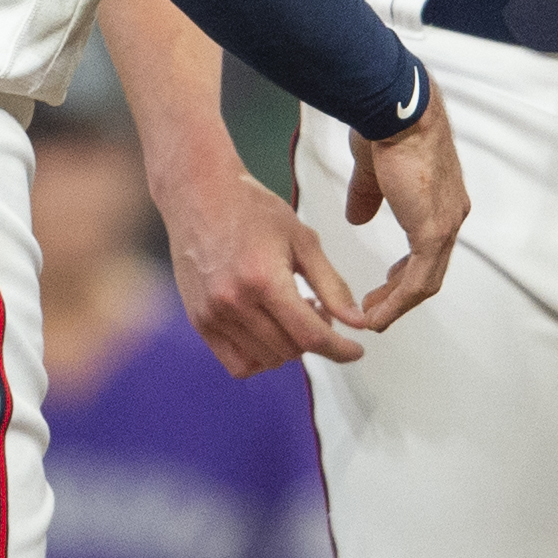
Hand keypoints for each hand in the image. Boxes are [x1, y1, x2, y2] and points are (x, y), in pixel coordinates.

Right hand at [152, 153, 371, 376]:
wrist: (199, 194)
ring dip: (289, 347)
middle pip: (290, 350)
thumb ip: (333, 285)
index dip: (340, 350)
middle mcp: (234, 302)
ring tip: (290, 313)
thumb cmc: (253, 209)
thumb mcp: (303, 240)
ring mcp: (212, 315)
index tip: (355, 350)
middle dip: (315, 338)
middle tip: (316, 308)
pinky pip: (237, 363)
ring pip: (267, 360)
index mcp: (264, 279)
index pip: (310, 336)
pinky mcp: (199, 321)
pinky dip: (261, 357)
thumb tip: (359, 323)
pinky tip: (268, 330)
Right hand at [343, 75, 468, 329]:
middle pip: (430, 269)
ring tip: (372, 318)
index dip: (406, 270)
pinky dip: (397, 302)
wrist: (396, 112)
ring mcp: (445, 225)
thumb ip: (368, 195)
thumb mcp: (373, 171)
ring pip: (425, 280)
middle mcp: (451, 215)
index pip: (428, 248)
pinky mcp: (432, 231)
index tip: (386, 282)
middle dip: (400, 292)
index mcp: (440, 200)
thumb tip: (357, 217)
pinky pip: (417, 280)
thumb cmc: (386, 128)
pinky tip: (378, 313)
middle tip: (376, 307)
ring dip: (397, 304)